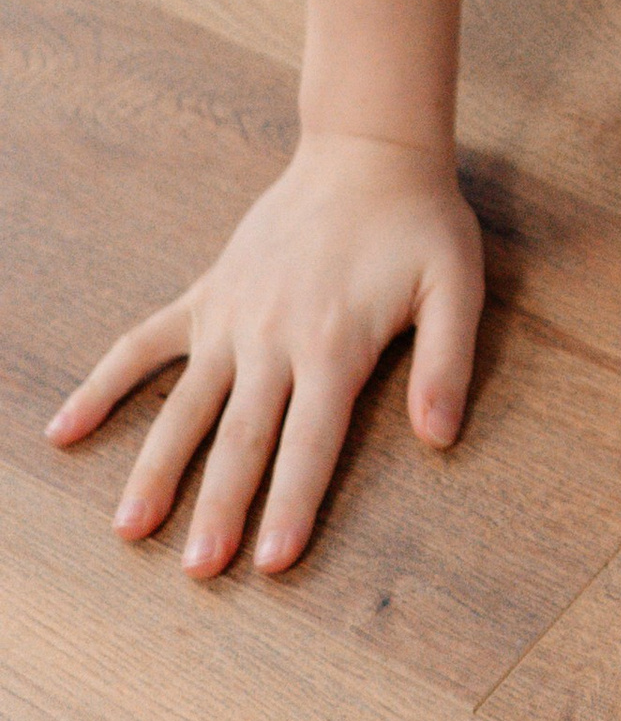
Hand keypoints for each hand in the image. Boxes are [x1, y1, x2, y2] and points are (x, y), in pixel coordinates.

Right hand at [45, 134, 484, 575]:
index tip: (270, 565)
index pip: (312, 441)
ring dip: (157, 469)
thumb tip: (441, 437)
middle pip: (243, 438)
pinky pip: (144, 344)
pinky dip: (102, 386)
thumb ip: (447, 362)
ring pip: (186, 406)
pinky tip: (64, 431)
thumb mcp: (456, 284)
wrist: (367, 149)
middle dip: (220, 508)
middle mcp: (273, 337)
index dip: (292, 504)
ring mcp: (231, 317)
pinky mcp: (207, 295)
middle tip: (198, 570)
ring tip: (129, 529)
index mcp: (335, 343)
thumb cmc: (419, 224)